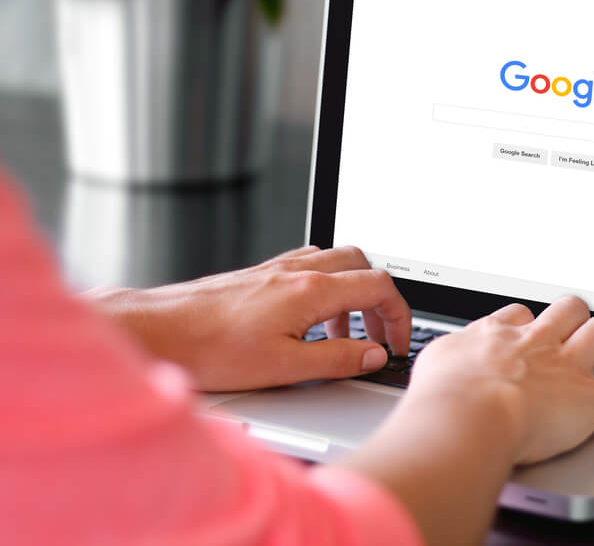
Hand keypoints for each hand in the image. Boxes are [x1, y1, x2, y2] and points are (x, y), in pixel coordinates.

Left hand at [87, 246, 410, 390]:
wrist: (158, 331)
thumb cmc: (210, 349)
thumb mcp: (285, 368)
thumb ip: (338, 359)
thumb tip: (373, 356)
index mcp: (311, 291)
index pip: (379, 287)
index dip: (400, 316)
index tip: (397, 344)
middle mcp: (297, 271)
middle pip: (363, 264)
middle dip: (380, 299)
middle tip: (378, 335)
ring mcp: (277, 269)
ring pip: (335, 261)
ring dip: (352, 292)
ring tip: (344, 333)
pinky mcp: (259, 275)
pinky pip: (308, 266)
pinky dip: (324, 287)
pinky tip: (309, 317)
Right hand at [342, 296, 593, 544]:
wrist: (464, 415)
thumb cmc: (440, 397)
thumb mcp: (429, 366)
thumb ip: (440, 361)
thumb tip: (433, 368)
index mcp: (497, 334)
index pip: (520, 315)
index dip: (528, 325)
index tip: (527, 334)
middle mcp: (536, 343)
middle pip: (566, 309)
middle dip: (573, 319)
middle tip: (571, 336)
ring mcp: (566, 367)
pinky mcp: (592, 399)